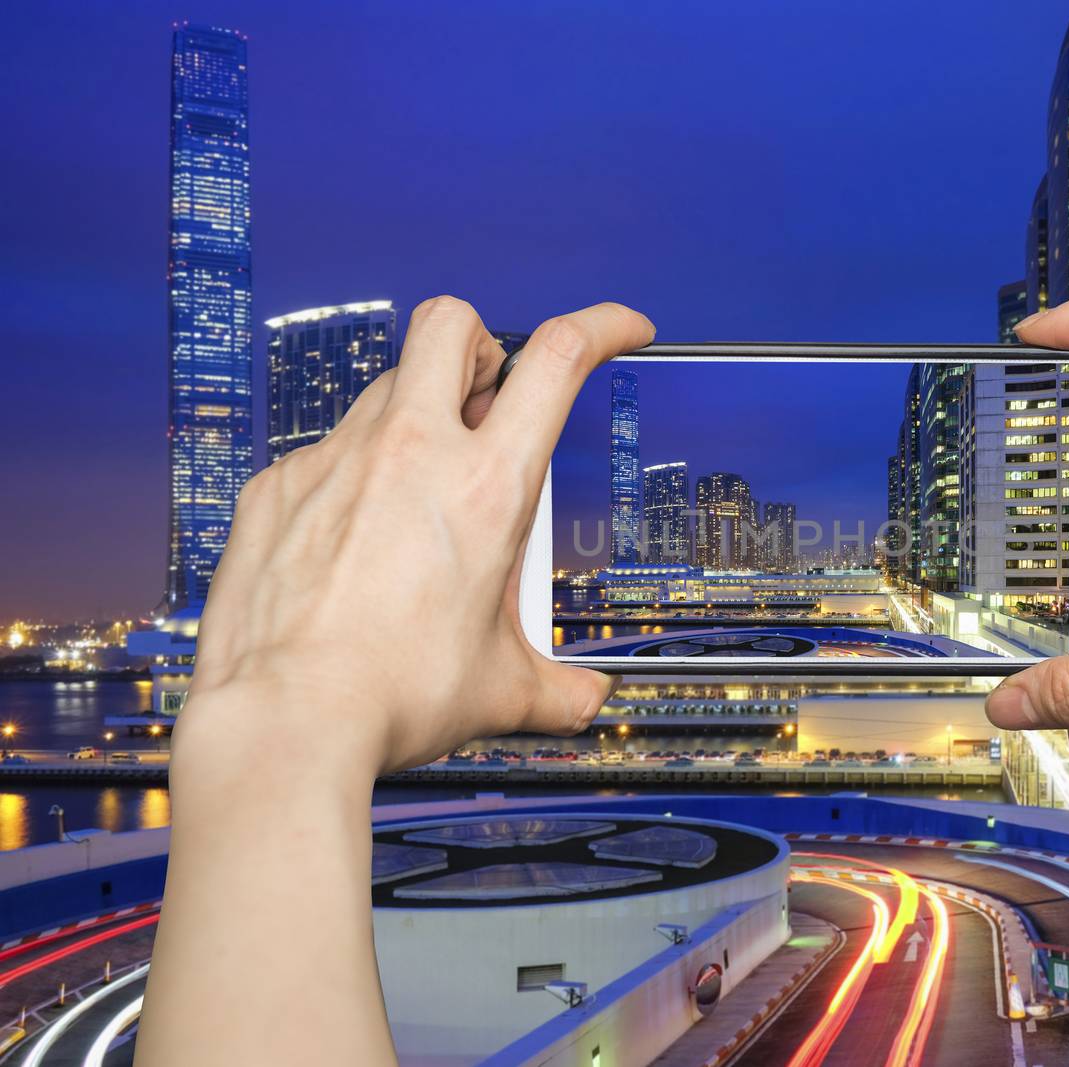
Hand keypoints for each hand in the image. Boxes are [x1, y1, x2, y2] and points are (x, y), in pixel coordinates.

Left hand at [178, 296, 654, 775]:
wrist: (284, 723)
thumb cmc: (392, 698)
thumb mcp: (501, 689)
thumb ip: (557, 687)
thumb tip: (584, 697)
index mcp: (486, 488)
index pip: (557, 359)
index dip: (601, 325)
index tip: (621, 330)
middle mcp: (410, 453)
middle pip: (451, 324)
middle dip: (482, 344)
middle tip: (489, 401)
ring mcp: (334, 461)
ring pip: (385, 387)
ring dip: (418, 416)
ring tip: (421, 496)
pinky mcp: (276, 488)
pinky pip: (325, 453)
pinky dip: (353, 479)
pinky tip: (355, 544)